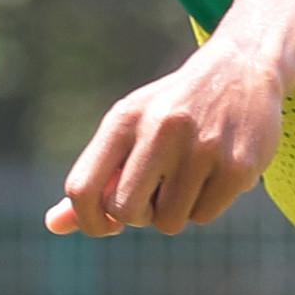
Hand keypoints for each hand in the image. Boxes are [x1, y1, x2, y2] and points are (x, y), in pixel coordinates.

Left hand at [50, 47, 279, 236]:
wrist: (241, 68)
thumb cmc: (172, 109)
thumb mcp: (129, 129)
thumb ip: (95, 177)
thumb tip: (53, 225)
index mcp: (124, 119)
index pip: (82, 189)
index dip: (88, 220)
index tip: (106, 225)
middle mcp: (160, 129)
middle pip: (125, 211)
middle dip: (138, 215)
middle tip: (155, 194)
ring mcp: (201, 148)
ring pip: (168, 222)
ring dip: (175, 212)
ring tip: (188, 177)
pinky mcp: (236, 166)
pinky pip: (203, 216)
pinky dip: (204, 206)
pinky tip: (213, 174)